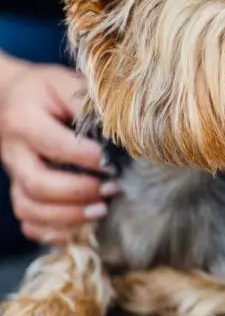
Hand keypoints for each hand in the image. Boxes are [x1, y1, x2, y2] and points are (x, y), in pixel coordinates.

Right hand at [0, 62, 118, 244]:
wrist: (8, 97)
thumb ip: (87, 103)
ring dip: (68, 216)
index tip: (116, 162)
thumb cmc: (45, 90)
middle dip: (79, 192)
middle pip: (38, 184)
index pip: (56, 145)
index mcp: (25, 121)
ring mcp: (14, 175)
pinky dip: (50, 232)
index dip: (88, 158)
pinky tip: (77, 230)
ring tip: (101, 211)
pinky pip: (27, 221)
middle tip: (112, 189)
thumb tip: (123, 128)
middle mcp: (14, 152)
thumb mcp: (64, 83)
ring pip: (29, 207)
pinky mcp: (19, 189)